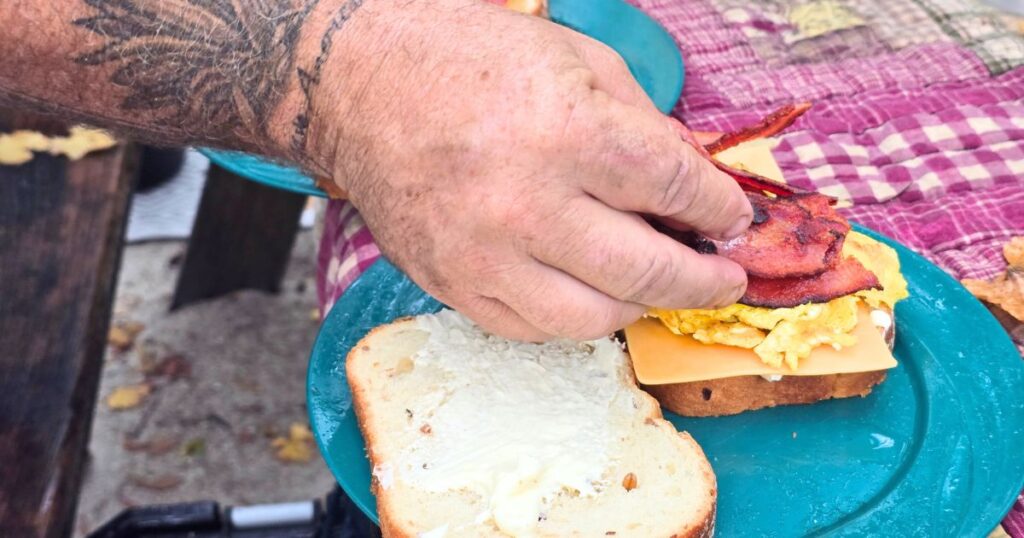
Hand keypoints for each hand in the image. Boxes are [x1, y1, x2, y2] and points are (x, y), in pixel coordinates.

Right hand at [309, 0, 752, 340]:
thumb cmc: (465, 58)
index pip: (673, 188)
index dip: (718, 209)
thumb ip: (643, 123)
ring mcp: (483, 255)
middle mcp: (525, 204)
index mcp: (564, 131)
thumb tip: (691, 182)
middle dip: (704, 280)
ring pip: (592, 319)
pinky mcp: (451, 285)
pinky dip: (576, 319)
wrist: (357, 86)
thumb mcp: (574, 58)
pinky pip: (532, 329)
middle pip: (646, 270)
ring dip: (641, 306)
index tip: (733, 219)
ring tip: (657, 287)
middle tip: (725, 277)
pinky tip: (592, 293)